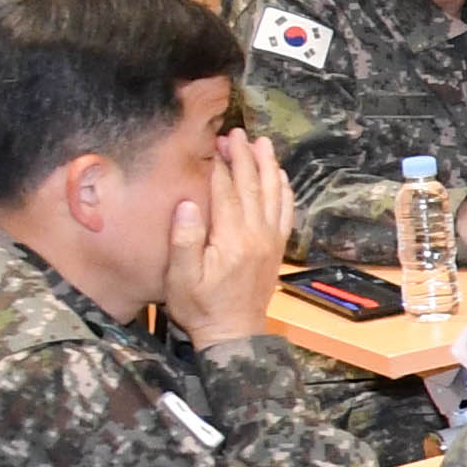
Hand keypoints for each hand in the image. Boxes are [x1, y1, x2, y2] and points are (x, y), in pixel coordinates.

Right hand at [163, 130, 295, 348]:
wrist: (233, 333)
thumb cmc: (200, 307)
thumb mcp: (181, 278)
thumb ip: (184, 240)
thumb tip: (188, 204)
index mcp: (232, 239)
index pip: (226, 192)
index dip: (219, 167)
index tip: (212, 145)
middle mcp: (257, 235)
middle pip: (251, 187)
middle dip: (244, 157)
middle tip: (235, 133)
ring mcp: (271, 241)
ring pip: (273, 194)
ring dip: (267, 166)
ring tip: (261, 143)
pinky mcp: (277, 248)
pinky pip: (286, 212)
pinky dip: (283, 190)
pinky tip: (279, 177)